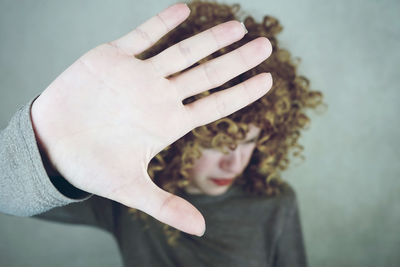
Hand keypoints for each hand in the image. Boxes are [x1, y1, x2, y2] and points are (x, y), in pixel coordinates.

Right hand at [30, 2, 271, 235]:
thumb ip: (166, 206)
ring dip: (208, 39)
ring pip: (182, 52)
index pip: (215, 106)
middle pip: (207, 75)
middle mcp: (159, 96)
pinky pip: (143, 35)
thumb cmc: (91, 167)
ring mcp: (139, 75)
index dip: (242, 93)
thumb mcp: (131, 190)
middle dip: (237, 60)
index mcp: (168, 123)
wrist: (51, 144)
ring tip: (237, 26)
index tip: (268, 80)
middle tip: (266, 45)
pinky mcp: (113, 58)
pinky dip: (162, 23)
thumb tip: (201, 230)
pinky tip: (185, 10)